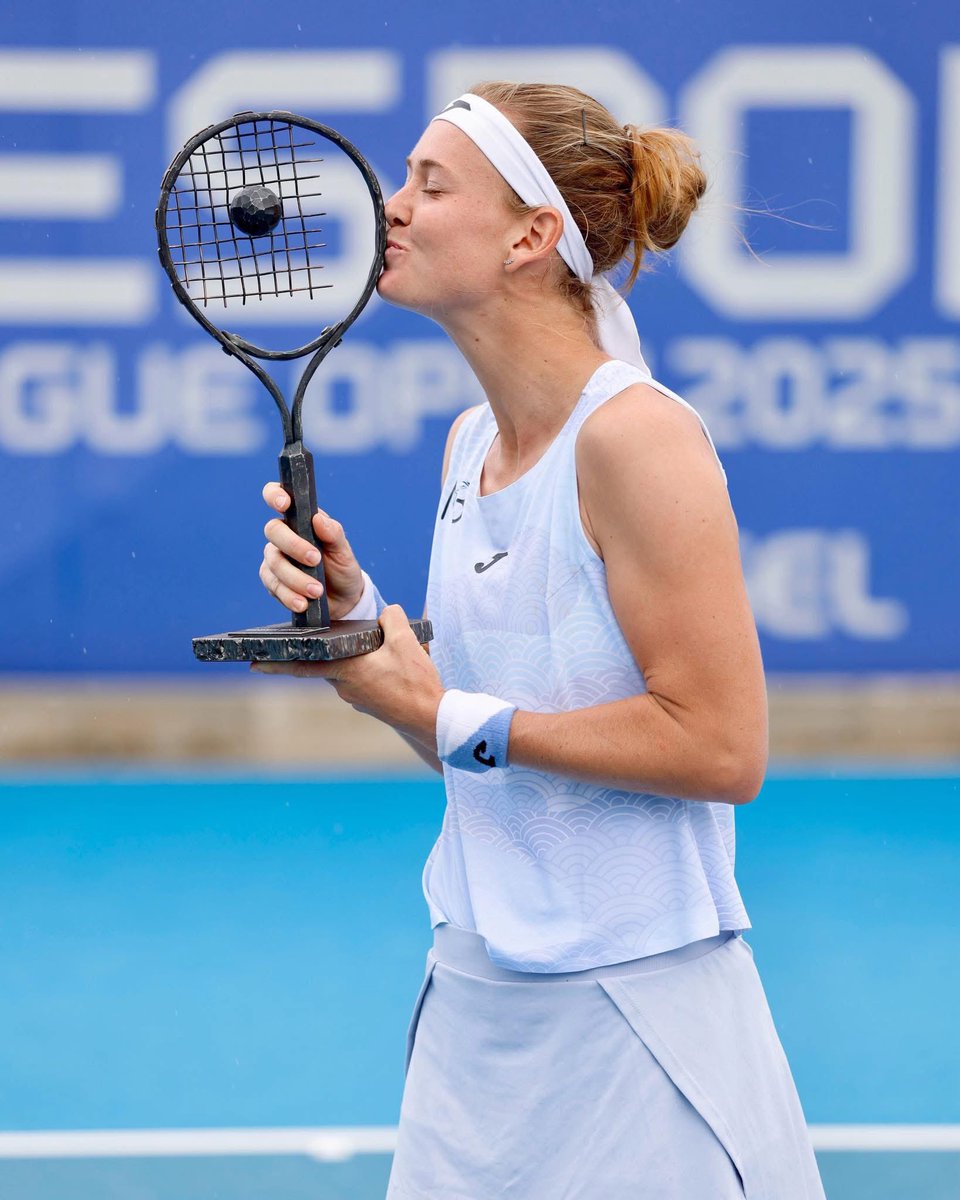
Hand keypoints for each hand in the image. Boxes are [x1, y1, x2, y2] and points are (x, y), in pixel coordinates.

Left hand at [252, 606, 443, 747]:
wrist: (433, 718)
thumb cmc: (415, 683)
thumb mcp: (406, 642)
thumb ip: (392, 619)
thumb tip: (387, 612)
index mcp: (346, 670)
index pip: (302, 664)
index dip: (276, 663)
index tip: (252, 663)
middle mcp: (345, 687)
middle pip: (326, 663)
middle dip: (322, 651)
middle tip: (313, 639)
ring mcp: (357, 698)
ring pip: (346, 670)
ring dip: (351, 660)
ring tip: (373, 647)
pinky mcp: (371, 703)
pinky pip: (361, 680)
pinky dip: (366, 669)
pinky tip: (387, 663)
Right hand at [258, 482, 364, 618]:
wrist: (343, 600)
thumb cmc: (342, 569)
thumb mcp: (344, 551)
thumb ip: (333, 533)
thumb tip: (318, 519)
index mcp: (300, 520)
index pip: (278, 496)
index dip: (275, 495)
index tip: (285, 504)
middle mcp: (284, 536)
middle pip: (273, 531)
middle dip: (293, 546)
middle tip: (315, 560)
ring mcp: (276, 558)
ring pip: (273, 562)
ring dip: (296, 578)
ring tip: (316, 591)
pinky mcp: (273, 581)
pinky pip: (274, 586)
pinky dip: (289, 595)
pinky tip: (303, 603)